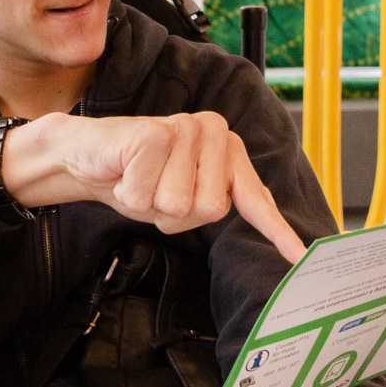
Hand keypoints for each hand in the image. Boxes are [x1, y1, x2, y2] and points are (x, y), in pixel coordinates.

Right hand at [0, 112, 307, 263]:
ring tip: (140, 180)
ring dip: (150, 203)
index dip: (277, 231)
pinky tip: (125, 172)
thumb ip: (217, 200)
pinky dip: (130, 193)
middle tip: (155, 190)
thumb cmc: (138, 177)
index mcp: (227, 146)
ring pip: (179, 205)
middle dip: (175, 214)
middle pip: (210, 209)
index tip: (300, 258)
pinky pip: (148, 194)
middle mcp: (213, 130)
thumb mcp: (182, 195)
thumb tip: (265, 218)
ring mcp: (184, 128)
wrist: (85, 155)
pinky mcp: (154, 135)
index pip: (254, 197)